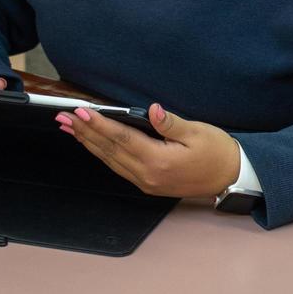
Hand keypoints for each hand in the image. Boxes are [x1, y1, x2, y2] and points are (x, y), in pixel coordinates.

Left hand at [56, 103, 239, 198]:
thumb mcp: (197, 132)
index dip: (99, 124)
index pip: (121, 138)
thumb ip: (169, 122)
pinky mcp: (147, 183)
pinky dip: (101, 153)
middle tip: (62, 118)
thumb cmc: (217, 152)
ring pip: (109, 160)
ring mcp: (146, 182)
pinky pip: (117, 167)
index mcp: (159, 161)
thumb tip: (151, 110)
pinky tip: (92, 144)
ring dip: (88, 143)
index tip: (80, 112)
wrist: (230, 176)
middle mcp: (147, 175)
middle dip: (84, 133)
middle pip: (108, 150)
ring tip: (69, 129)